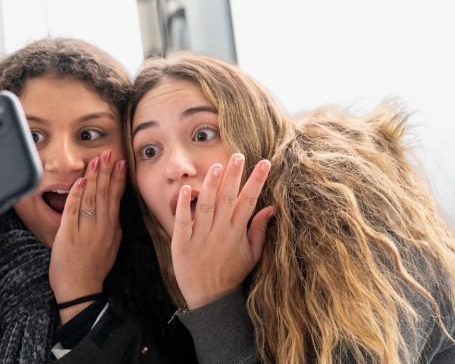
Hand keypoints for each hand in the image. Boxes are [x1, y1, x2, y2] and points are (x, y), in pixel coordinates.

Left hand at [49, 150, 124, 322]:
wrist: (81, 290)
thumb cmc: (94, 271)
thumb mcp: (112, 248)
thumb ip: (114, 230)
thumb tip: (115, 214)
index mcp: (112, 229)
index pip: (116, 198)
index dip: (118, 179)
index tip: (120, 163)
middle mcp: (101, 227)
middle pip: (104, 193)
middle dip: (106, 171)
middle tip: (108, 153)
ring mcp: (85, 230)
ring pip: (90, 198)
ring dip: (92, 177)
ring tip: (96, 161)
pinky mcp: (68, 234)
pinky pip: (73, 210)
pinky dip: (76, 195)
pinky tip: (78, 181)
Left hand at [171, 153, 273, 308]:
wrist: (210, 299)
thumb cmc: (232, 274)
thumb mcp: (252, 254)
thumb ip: (260, 230)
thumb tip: (272, 207)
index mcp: (237, 232)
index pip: (249, 201)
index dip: (256, 181)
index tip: (264, 163)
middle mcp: (220, 231)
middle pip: (228, 198)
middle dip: (234, 175)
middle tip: (239, 155)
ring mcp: (201, 236)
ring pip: (206, 205)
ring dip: (211, 184)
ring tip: (216, 166)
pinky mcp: (182, 242)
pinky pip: (183, 220)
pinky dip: (184, 205)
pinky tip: (186, 189)